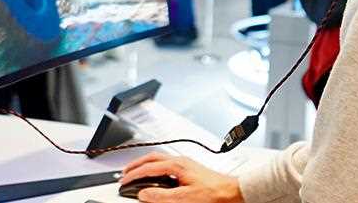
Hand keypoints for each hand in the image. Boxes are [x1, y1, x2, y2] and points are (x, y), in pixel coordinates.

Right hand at [120, 153, 242, 202]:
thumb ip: (161, 196)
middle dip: (136, 165)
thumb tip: (144, 194)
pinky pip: (166, 164)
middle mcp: (180, 161)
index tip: (124, 182)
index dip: (134, 175)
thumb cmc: (214, 193)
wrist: (233, 192)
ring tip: (137, 173)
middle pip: (152, 158)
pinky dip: (155, 168)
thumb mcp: (184, 198)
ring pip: (159, 160)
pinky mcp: (190, 170)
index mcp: (177, 165)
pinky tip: (156, 177)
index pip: (148, 168)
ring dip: (145, 165)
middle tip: (125, 173)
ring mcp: (185, 164)